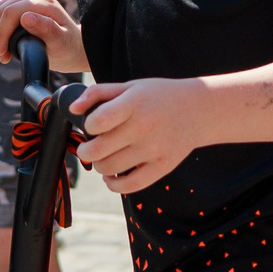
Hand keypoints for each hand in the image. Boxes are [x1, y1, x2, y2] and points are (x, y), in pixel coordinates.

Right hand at [0, 0, 85, 71]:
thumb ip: (46, 29)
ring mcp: (26, 0)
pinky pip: (0, 12)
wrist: (73, 47)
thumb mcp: (60, 42)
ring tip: (2, 52)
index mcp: (42, 3)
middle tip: (3, 56)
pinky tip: (2, 42)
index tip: (3, 53)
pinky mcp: (21, 6)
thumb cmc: (68, 47)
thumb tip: (25, 18)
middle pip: (1, 10)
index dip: (2, 33)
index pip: (11, 12)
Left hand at [70, 76, 205, 193]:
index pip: (97, 121)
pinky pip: (129, 186)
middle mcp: (144, 127)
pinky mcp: (162, 167)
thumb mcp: (131, 86)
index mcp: (134, 104)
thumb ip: (98, 93)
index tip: (93, 125)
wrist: (199, 110)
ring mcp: (154, 149)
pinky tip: (113, 175)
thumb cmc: (159, 96)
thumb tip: (72, 109)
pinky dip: (114, 184)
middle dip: (85, 150)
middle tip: (88, 146)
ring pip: (108, 168)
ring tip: (103, 156)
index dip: (88, 125)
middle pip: (97, 150)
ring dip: (99, 165)